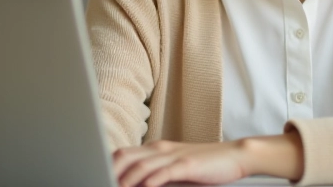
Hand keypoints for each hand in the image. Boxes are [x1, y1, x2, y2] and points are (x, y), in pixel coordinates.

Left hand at [113, 140, 247, 186]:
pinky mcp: (188, 164)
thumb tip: (134, 184)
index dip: (106, 167)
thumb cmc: (205, 165)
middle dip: (110, 172)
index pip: (123, 154)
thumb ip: (154, 172)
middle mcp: (161, 149)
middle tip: (101, 183)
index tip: (96, 177)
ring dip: (126, 180)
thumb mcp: (175, 166)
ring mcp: (174, 155)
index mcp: (155, 149)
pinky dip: (152, 180)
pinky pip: (165, 171)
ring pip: (141, 165)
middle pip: (126, 156)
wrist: (235, 155)